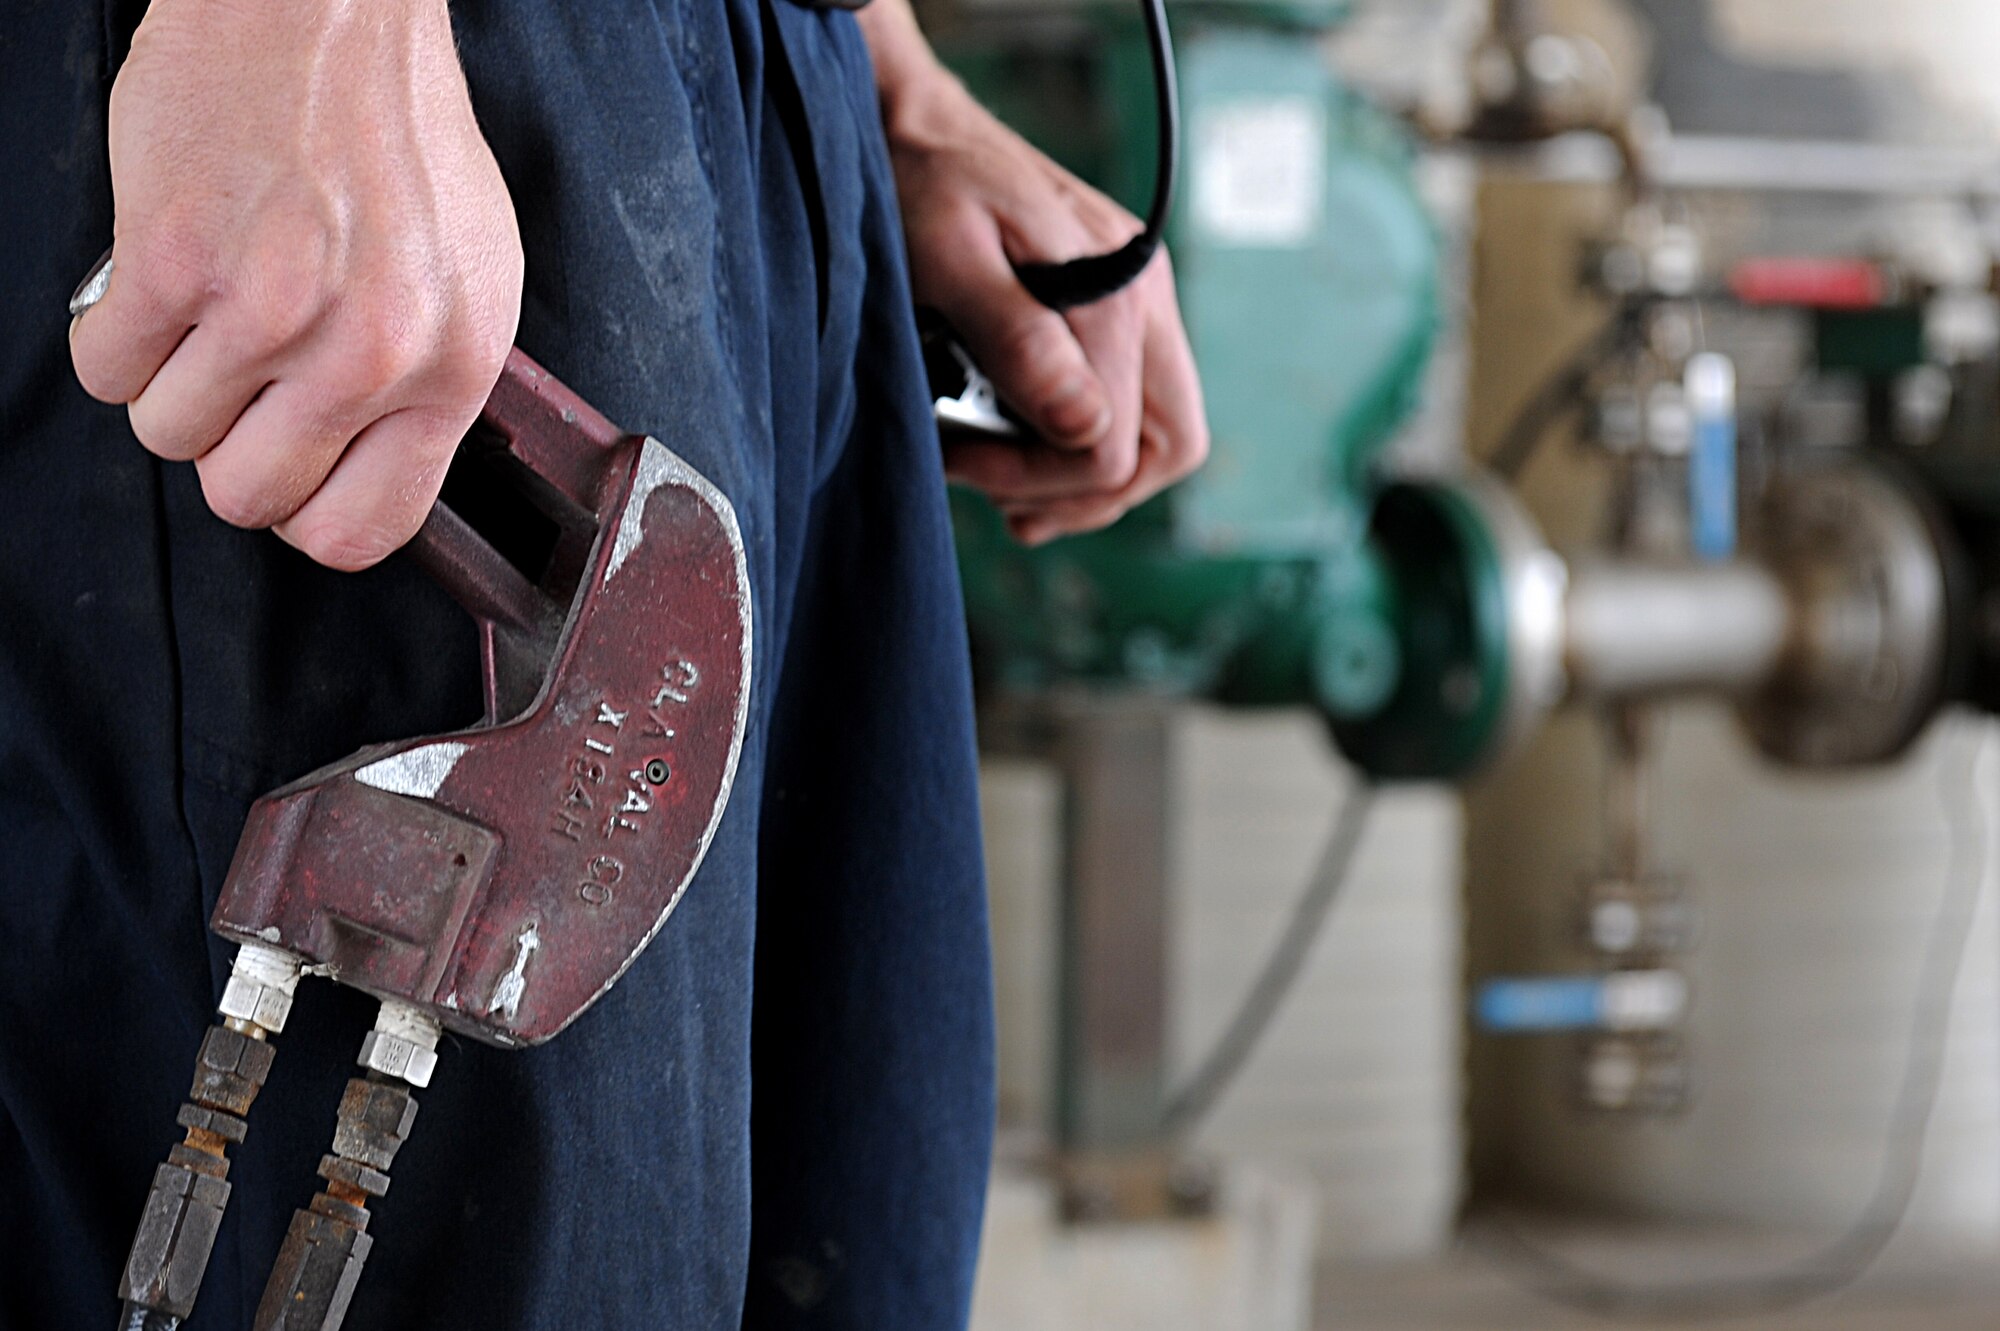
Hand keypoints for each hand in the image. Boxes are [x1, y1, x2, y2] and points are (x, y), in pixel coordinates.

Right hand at [70, 0, 522, 570]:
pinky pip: (105, 367)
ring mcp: (270, 312)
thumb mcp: (467, 278)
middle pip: (248, 497)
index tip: (290, 476)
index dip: (308, 514)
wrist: (326, 12)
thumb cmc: (396, 134)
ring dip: (169, 381)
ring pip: (166, 434)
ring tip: (208, 308)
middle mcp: (370, 354)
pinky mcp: (175, 261)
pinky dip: (114, 333)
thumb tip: (370, 472)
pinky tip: (160, 278)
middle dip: (226, 449)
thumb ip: (425, 385)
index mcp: (451, 366)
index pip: (365, 529)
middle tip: (238, 380)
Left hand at [865, 31, 1207, 544]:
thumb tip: (1084, 426)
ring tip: (1004, 489)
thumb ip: (1018, 340)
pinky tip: (1023, 453)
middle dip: (1083, 493)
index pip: (1112, 444)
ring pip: (1156, 438)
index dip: (1036, 476)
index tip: (961, 462)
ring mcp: (1138, 304)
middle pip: (1165, 449)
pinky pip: (1130, 405)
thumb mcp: (949, 258)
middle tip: (1003, 506)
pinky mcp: (1117, 310)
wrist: (914, 124)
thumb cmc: (919, 184)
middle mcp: (1144, 298)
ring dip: (1084, 479)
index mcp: (1114, 292)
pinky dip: (1082, 445)